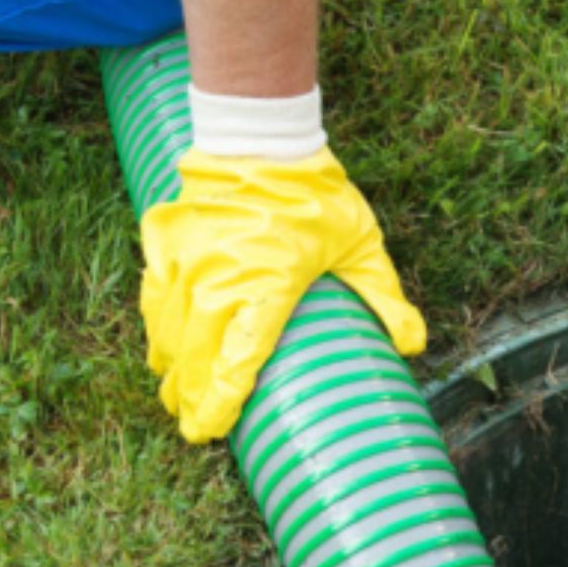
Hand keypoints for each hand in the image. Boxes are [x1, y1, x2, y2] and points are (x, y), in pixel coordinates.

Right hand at [139, 149, 426, 443]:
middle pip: (194, 354)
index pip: (236, 360)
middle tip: (190, 426)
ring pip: (167, 328)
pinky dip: (156, 324)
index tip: (209, 430)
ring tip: (173, 395)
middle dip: (189, 396)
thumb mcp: (359, 244)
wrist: (261, 135)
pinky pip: (154, 294)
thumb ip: (383, 296)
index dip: (220, 401)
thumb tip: (413, 345)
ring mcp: (185, 260)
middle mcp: (217, 279)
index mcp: (266, 286)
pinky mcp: (166, 242)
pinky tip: (160, 343)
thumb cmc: (313, 193)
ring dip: (169, 365)